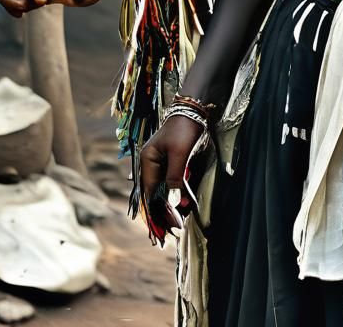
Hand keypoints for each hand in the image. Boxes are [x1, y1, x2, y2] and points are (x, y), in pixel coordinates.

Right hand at [139, 115, 206, 236]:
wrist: (195, 110)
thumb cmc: (184, 129)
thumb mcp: (179, 154)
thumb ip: (175, 178)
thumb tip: (174, 203)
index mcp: (147, 160)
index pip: (149, 192)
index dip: (155, 211)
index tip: (163, 228)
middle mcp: (151, 163)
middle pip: (154, 194)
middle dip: (162, 212)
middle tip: (170, 232)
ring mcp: (161, 163)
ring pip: (163, 190)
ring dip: (169, 205)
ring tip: (177, 222)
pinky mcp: (172, 163)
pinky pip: (172, 184)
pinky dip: (176, 195)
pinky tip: (183, 205)